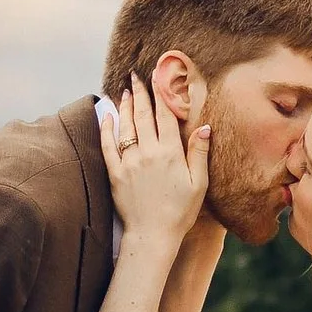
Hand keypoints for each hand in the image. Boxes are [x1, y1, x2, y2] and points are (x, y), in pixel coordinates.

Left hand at [102, 74, 208, 258]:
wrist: (153, 235)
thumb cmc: (180, 212)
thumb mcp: (199, 183)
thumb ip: (199, 153)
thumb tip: (205, 127)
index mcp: (170, 153)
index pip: (164, 116)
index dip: (161, 95)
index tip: (157, 78)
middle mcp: (148, 153)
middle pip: (143, 116)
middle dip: (140, 93)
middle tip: (135, 76)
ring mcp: (129, 162)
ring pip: (126, 126)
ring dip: (125, 106)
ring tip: (125, 91)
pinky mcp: (115, 174)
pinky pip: (107, 146)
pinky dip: (107, 129)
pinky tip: (107, 116)